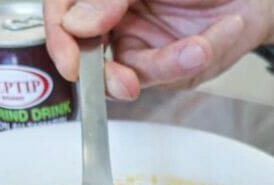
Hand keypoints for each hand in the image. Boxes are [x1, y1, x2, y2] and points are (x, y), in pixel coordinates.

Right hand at [44, 0, 273, 99]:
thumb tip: (76, 23)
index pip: (63, 13)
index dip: (60, 39)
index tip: (71, 62)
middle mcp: (114, 19)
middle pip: (90, 57)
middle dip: (107, 76)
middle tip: (124, 83)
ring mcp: (140, 45)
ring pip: (133, 73)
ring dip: (168, 64)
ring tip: (199, 49)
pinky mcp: (169, 66)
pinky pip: (171, 74)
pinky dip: (194, 58)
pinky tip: (213, 38)